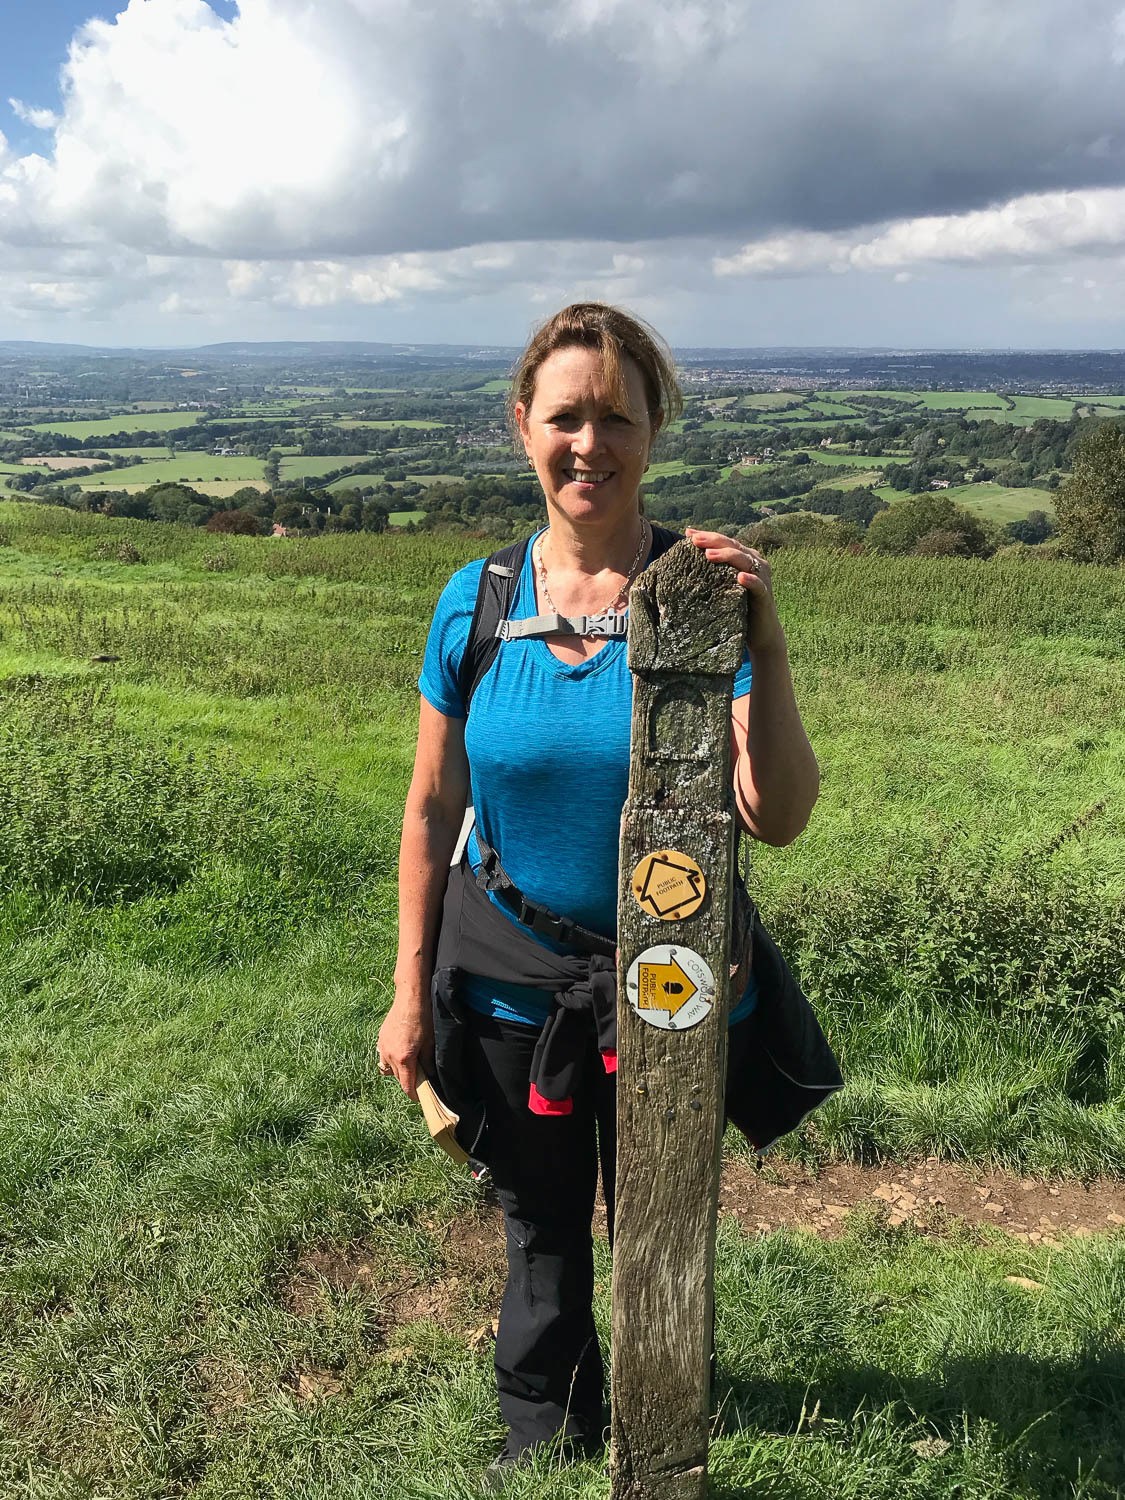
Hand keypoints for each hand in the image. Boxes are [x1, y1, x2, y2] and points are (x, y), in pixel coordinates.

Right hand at [376, 996, 432, 1101]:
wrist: (410, 997)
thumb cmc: (423, 1018)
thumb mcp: (430, 1042)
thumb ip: (428, 1061)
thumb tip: (428, 1074)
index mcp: (404, 1059)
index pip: (406, 1085)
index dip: (413, 1094)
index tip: (419, 1097)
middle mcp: (390, 1055)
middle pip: (397, 1077)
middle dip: (407, 1080)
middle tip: (419, 1076)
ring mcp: (382, 1046)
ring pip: (387, 1068)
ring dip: (397, 1069)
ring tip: (408, 1063)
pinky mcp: (380, 1038)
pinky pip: (383, 1055)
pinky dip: (391, 1058)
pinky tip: (401, 1050)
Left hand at [685, 527, 783, 654]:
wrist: (761, 631)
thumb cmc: (738, 606)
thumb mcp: (722, 586)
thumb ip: (711, 572)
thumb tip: (684, 563)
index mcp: (743, 557)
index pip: (724, 541)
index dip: (707, 535)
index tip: (688, 533)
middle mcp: (755, 562)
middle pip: (733, 546)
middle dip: (713, 541)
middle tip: (695, 540)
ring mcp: (761, 578)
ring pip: (745, 560)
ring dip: (728, 556)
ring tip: (709, 555)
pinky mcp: (765, 595)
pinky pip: (758, 585)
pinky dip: (750, 580)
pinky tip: (740, 577)